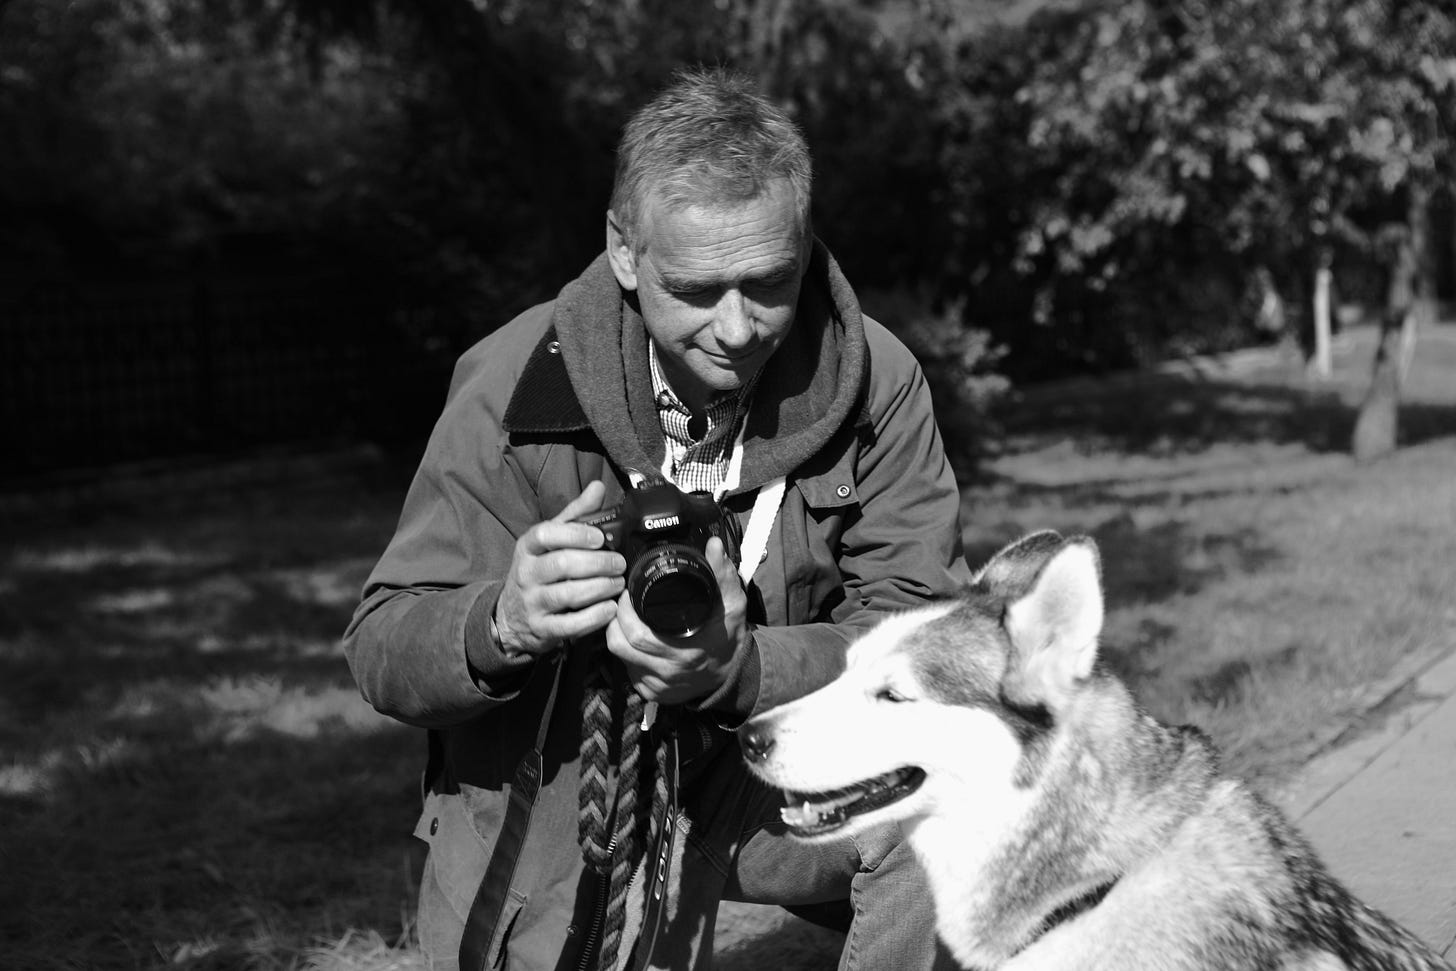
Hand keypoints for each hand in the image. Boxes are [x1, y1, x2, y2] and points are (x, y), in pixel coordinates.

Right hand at [493, 481, 626, 656]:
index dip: (575, 534)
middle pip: (562, 564)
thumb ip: (575, 515)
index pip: (546, 534)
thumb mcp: (550, 541)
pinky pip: (570, 625)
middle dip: (597, 563)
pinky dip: (594, 617)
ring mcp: (532, 602)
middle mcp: (526, 573)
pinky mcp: (542, 629)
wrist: (512, 616)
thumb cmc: (539, 570)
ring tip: (618, 583)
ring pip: (568, 594)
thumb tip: (598, 487)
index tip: (600, 538)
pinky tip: (610, 608)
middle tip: (619, 563)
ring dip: (600, 588)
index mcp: (528, 547)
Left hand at [606, 536, 749, 705]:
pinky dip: (627, 653)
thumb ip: (722, 575)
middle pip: (619, 645)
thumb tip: (714, 545)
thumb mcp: (732, 604)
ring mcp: (657, 685)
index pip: (637, 635)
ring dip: (618, 634)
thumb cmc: (728, 636)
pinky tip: (637, 640)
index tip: (628, 593)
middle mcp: (667, 673)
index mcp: (684, 652)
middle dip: (616, 619)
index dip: (625, 611)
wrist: (733, 674)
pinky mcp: (651, 693)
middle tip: (624, 601)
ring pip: (619, 657)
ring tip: (628, 617)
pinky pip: (628, 670)